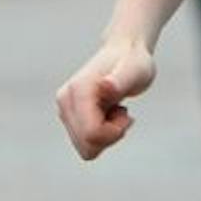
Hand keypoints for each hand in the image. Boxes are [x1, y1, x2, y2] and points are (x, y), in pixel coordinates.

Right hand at [56, 37, 156, 159]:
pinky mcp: (68, 115)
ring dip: (106, 135)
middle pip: (87, 146)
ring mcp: (64, 109)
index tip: (125, 113)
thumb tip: (105, 86)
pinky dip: (102, 134)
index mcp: (78, 91)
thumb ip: (120, 81)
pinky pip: (86, 143)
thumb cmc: (132, 62)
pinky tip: (109, 112)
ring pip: (85, 148)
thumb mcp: (135, 71)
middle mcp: (65, 101)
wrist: (123, 53)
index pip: (91, 134)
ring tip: (115, 110)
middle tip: (121, 112)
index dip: (114, 132)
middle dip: (110, 136)